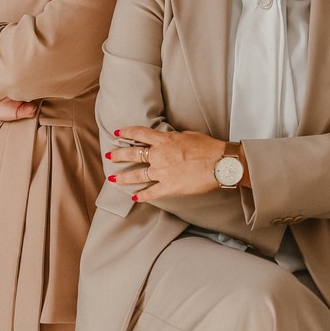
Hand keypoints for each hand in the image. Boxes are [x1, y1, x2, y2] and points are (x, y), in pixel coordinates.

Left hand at [106, 126, 226, 200]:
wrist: (220, 163)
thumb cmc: (209, 148)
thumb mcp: (189, 135)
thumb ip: (175, 138)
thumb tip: (170, 140)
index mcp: (165, 140)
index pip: (140, 134)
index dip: (127, 132)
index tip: (118, 132)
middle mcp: (160, 155)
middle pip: (133, 154)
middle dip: (119, 155)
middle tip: (109, 156)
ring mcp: (163, 172)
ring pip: (137, 175)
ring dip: (124, 177)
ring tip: (113, 179)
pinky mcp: (169, 186)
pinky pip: (152, 192)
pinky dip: (143, 196)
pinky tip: (135, 198)